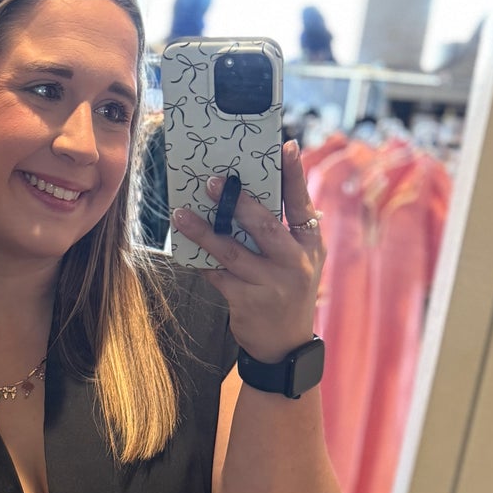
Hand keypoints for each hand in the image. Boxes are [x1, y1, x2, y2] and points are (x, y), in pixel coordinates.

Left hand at [171, 140, 325, 363]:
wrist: (285, 345)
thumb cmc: (288, 291)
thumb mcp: (301, 259)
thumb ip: (286, 228)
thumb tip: (254, 192)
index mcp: (310, 245)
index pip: (303, 204)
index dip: (295, 175)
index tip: (285, 147)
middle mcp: (295, 264)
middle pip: (265, 226)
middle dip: (239, 202)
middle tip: (214, 182)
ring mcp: (271, 285)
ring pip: (232, 251)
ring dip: (204, 231)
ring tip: (182, 215)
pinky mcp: (247, 302)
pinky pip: (217, 275)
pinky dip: (201, 260)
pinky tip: (186, 247)